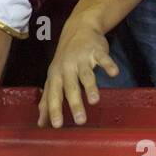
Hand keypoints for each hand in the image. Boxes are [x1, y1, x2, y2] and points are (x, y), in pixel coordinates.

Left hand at [39, 10, 117, 127]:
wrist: (78, 29)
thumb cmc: (65, 59)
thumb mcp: (53, 77)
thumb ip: (48, 100)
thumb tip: (41, 123)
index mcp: (56, 76)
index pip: (54, 95)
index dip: (54, 110)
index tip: (56, 126)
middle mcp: (67, 67)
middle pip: (70, 88)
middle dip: (74, 104)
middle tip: (80, 121)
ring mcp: (82, 59)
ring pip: (86, 75)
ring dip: (90, 87)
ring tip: (94, 101)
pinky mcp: (96, 51)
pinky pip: (103, 59)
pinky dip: (108, 65)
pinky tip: (114, 73)